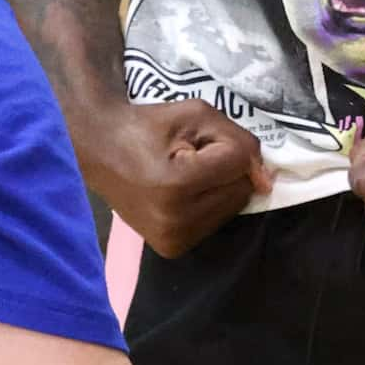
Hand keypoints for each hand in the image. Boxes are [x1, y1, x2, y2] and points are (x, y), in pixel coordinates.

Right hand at [80, 99, 271, 259]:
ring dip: (218, 188)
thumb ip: (239, 141)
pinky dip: (207, 205)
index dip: (223, 143)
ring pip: (232, 209)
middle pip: (239, 190)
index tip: (191, 141)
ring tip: (183, 176)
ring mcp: (172, 240)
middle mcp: (175, 221)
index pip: (237, 163)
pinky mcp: (171, 248)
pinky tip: (181, 195)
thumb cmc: (147, 126)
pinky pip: (215, 223)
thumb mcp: (196, 115)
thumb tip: (266, 181)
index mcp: (175, 186)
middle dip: (223, 169)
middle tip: (186, 158)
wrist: (98, 149)